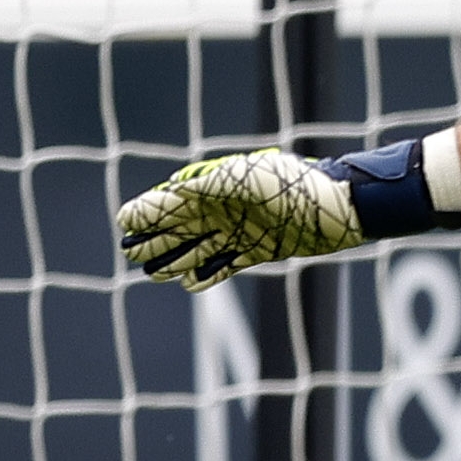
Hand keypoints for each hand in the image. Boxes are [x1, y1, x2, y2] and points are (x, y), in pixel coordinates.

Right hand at [117, 149, 366, 291]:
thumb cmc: (292, 184)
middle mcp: (223, 212)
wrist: (336, 207)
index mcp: (213, 191)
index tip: (124, 222)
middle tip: (130, 252)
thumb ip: (210, 184)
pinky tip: (189, 283)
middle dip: (152, 240)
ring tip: (151, 273)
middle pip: (177, 229)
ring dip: (174, 260)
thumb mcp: (247, 177)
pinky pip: (226, 265)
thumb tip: (175, 190)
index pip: (169, 203)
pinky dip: (208, 275)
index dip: (146, 212)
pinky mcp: (259, 251)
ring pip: (197, 249)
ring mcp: (239, 233)